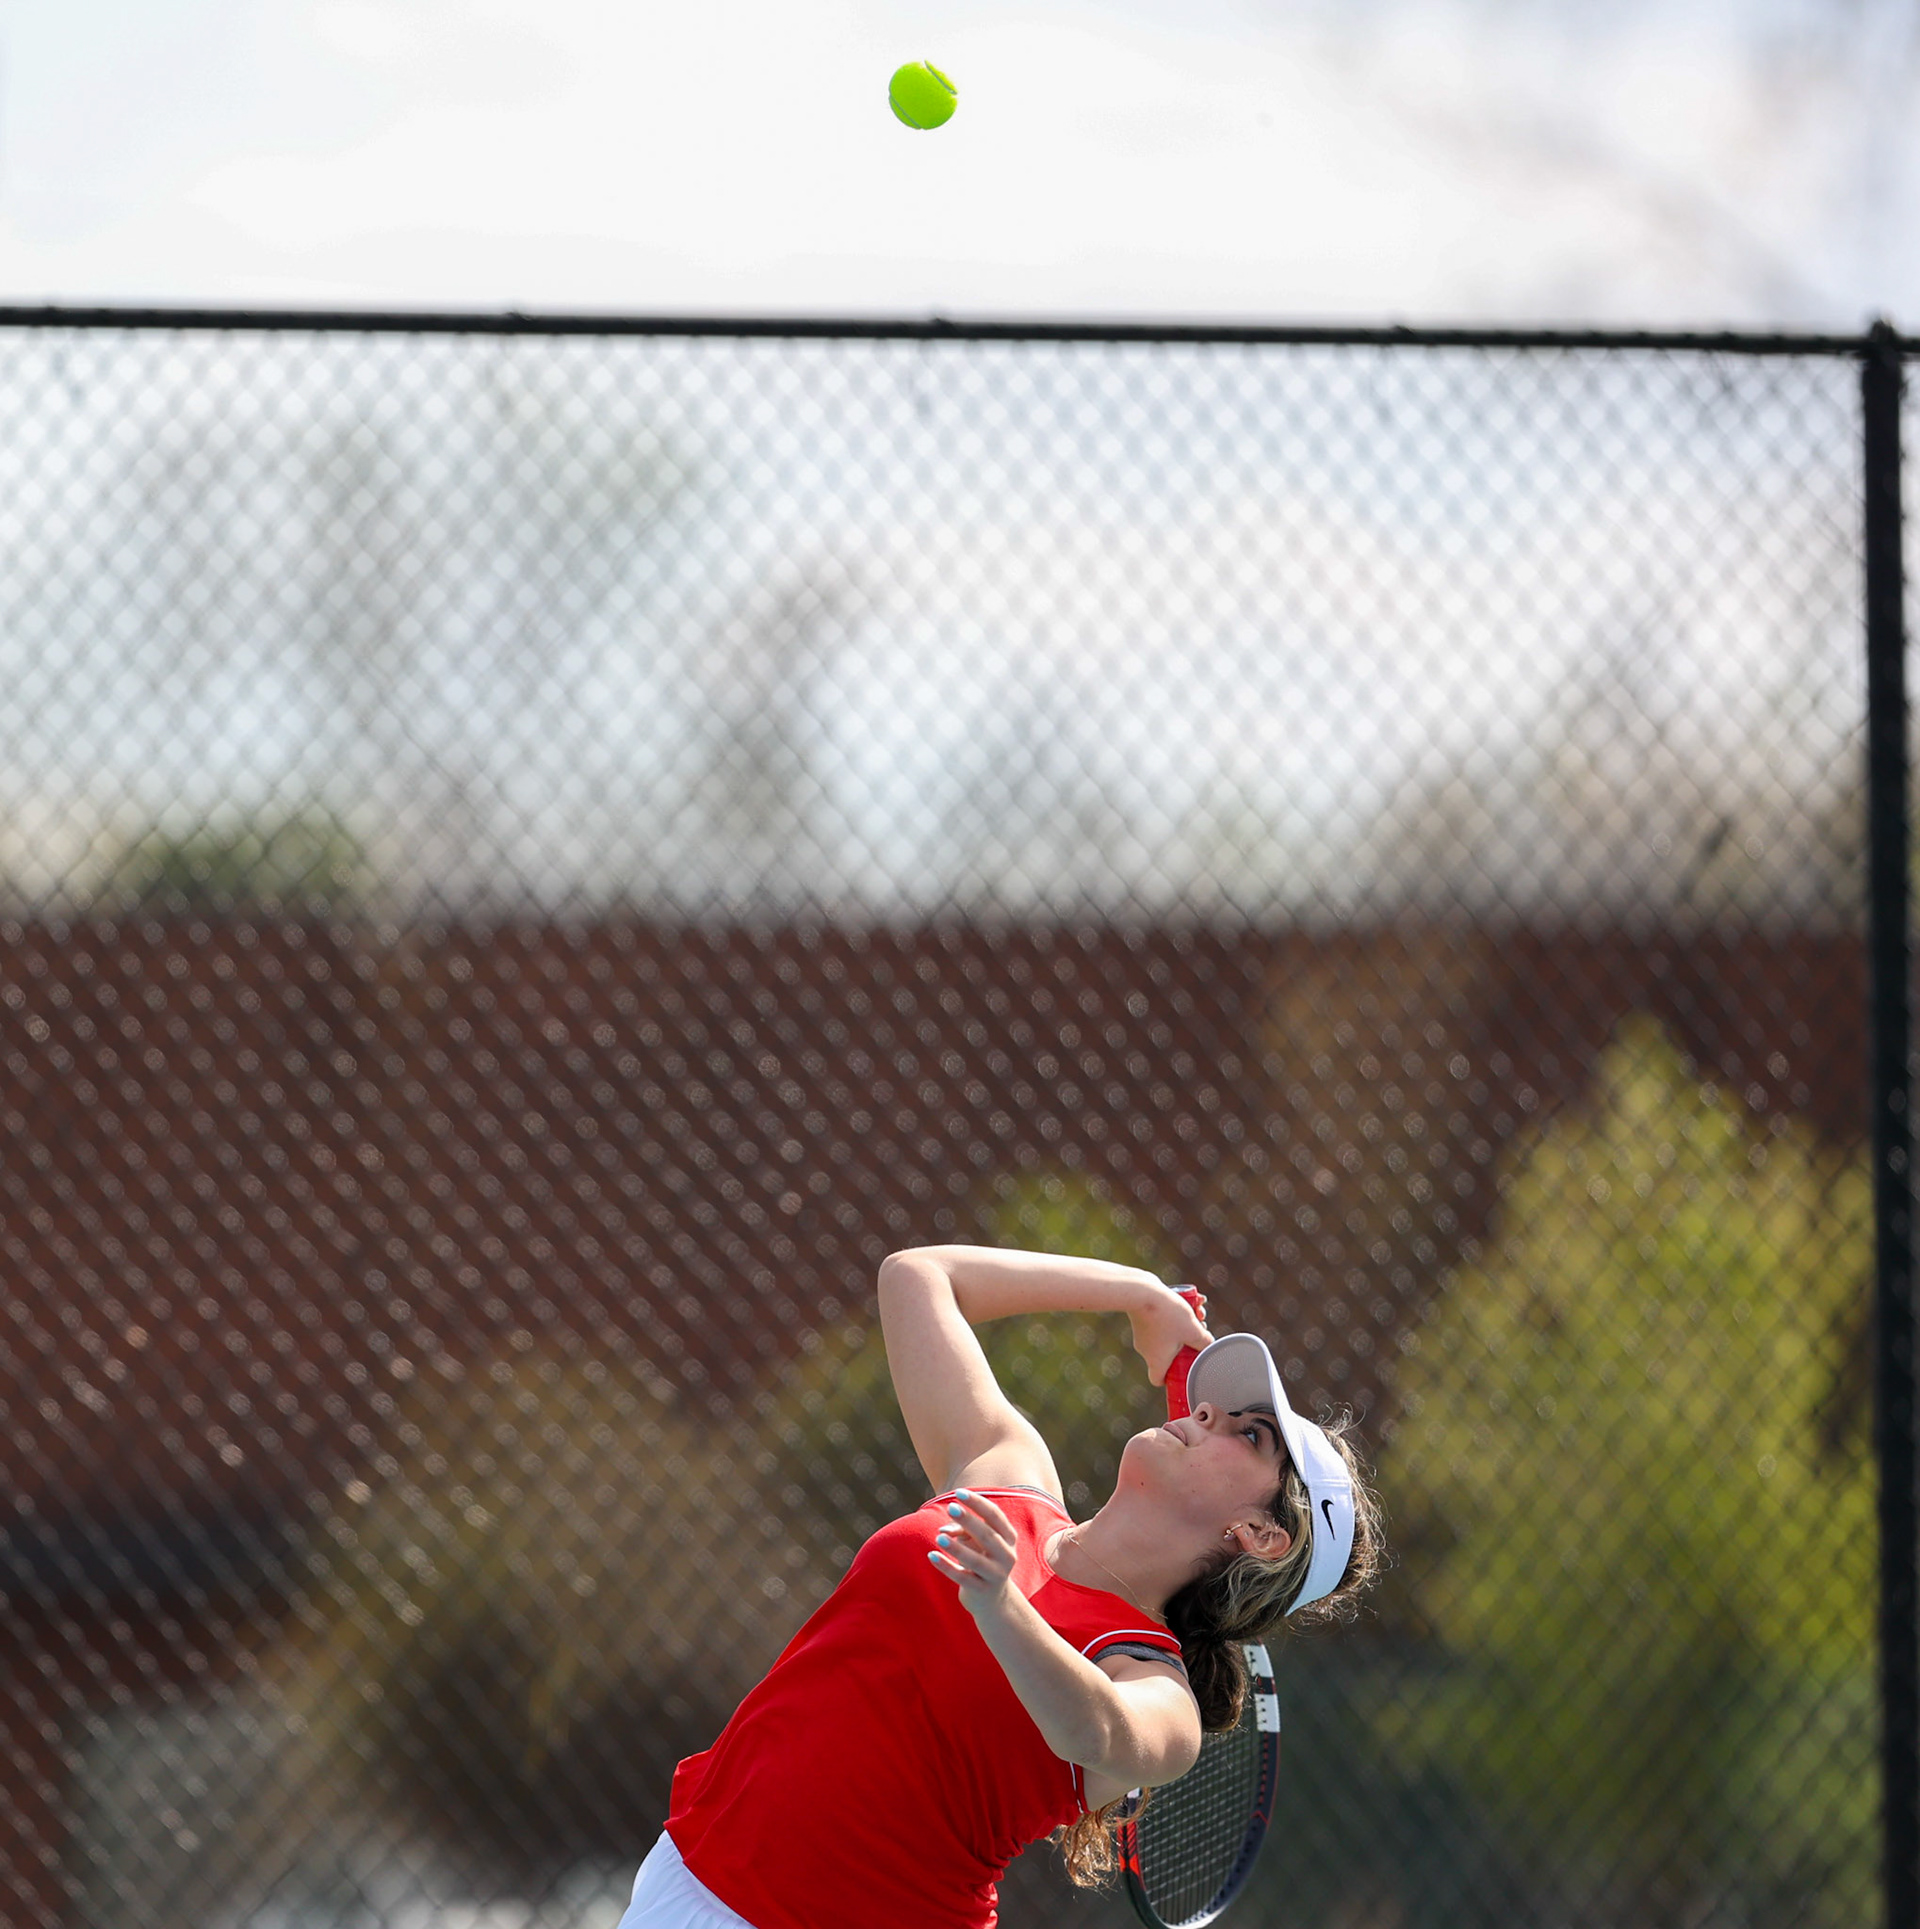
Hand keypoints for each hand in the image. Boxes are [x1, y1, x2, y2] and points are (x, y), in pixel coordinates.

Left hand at [927, 1490, 1017, 1620]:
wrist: (992, 1599)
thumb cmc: (982, 1558)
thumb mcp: (977, 1542)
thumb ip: (964, 1531)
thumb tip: (944, 1530)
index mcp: (1009, 1538)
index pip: (995, 1516)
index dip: (978, 1503)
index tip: (959, 1492)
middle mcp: (1007, 1556)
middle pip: (987, 1536)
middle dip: (969, 1520)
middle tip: (950, 1507)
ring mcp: (996, 1575)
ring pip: (975, 1560)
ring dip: (956, 1547)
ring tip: (939, 1536)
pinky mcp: (982, 1590)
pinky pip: (962, 1577)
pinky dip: (946, 1566)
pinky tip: (931, 1556)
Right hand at [1128, 1285, 1212, 1386]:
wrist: (1141, 1290)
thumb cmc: (1167, 1315)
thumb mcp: (1193, 1330)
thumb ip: (1205, 1342)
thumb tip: (1209, 1345)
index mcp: (1157, 1360)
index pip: (1159, 1380)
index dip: (1172, 1378)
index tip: (1184, 1368)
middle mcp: (1146, 1350)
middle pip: (1170, 1354)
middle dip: (1187, 1342)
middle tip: (1198, 1329)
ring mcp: (1142, 1333)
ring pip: (1169, 1334)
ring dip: (1185, 1323)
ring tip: (1197, 1310)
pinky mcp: (1142, 1318)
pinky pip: (1161, 1320)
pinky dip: (1174, 1313)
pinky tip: (1191, 1299)